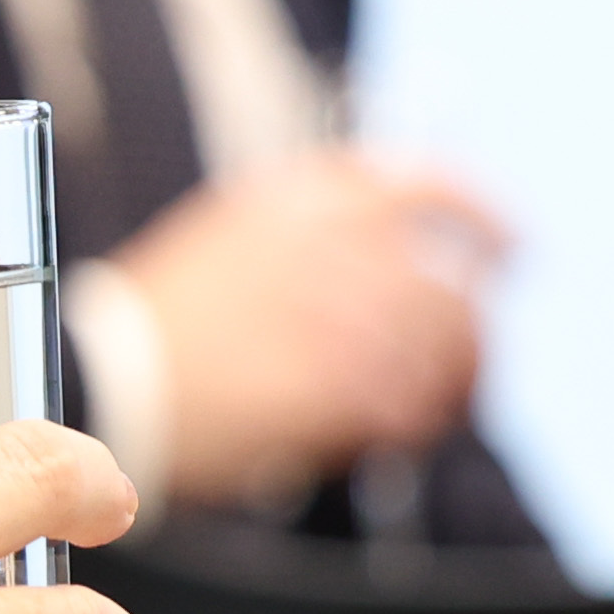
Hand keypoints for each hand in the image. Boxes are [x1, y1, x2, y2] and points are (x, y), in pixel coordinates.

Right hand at [113, 150, 506, 509]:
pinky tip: (391, 427)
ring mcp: (339, 319)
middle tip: (468, 351)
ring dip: (450, 378)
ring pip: (446, 349)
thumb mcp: (228, 235)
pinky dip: (416, 419)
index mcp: (299, 200)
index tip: (509, 245)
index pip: (426, 186)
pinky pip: (415, 405)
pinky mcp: (338, 388)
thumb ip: (313, 228)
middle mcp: (329, 248)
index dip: (482, 215)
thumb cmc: (158, 322)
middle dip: (471, 324)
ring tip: (428, 397)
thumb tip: (398, 242)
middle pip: (452, 284)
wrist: (104, 382)